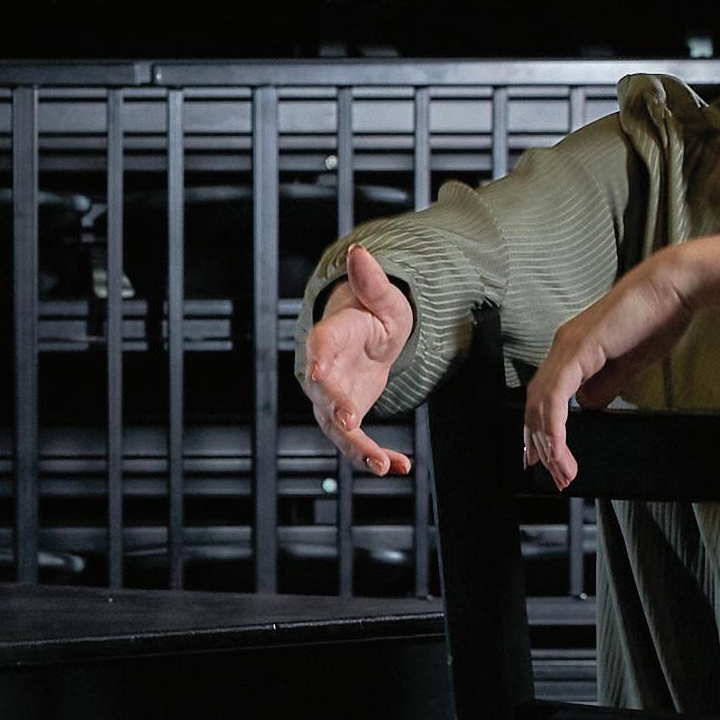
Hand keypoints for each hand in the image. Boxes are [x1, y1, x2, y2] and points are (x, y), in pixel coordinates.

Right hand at [301, 243, 414, 475]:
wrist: (366, 337)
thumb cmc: (371, 313)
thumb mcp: (382, 297)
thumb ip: (371, 281)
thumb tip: (360, 252)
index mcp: (330, 338)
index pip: (319, 348)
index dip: (317, 362)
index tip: (316, 376)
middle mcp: (323, 373)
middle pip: (323, 395)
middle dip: (335, 410)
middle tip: (350, 423)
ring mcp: (332, 399)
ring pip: (338, 428)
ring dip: (358, 449)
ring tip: (384, 465)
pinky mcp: (346, 419)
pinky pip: (358, 442)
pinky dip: (377, 456)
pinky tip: (403, 467)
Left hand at [522, 232, 719, 489]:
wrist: (674, 287)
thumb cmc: (658, 318)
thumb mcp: (628, 364)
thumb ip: (605, 385)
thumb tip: (588, 405)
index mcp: (574, 347)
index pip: (547, 395)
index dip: (543, 429)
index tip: (547, 458)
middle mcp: (564, 345)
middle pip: (538, 402)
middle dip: (542, 444)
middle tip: (555, 475)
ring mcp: (568, 345)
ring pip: (542, 402)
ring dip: (549, 442)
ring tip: (562, 471)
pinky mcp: (579, 349)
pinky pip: (556, 395)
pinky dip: (554, 426)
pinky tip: (558, 448)